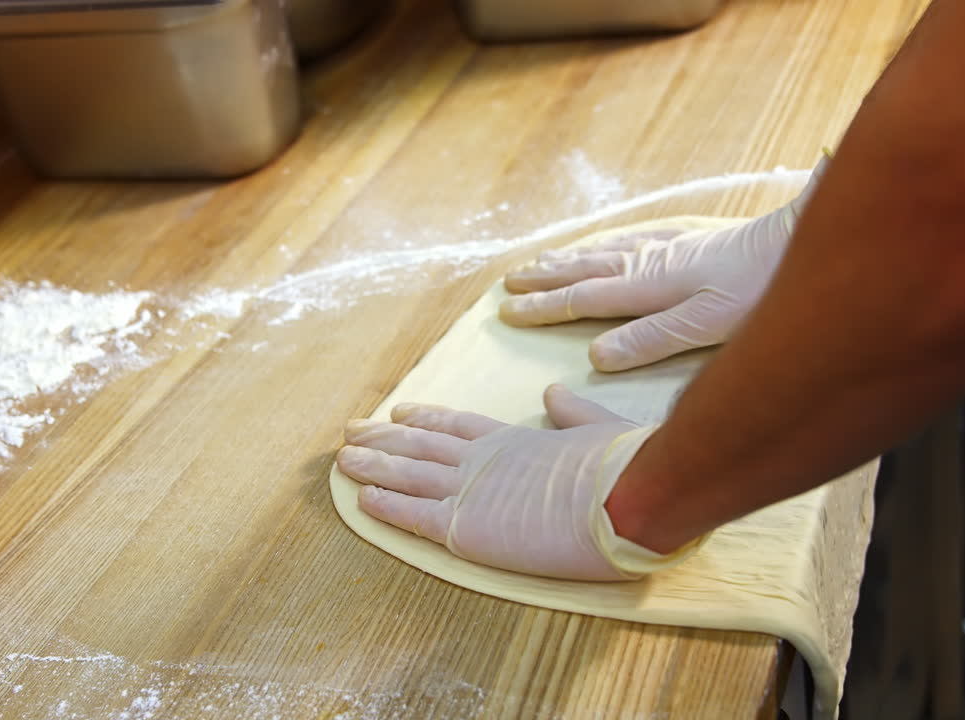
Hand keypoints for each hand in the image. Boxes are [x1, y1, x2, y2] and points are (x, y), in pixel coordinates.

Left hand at [337, 385, 702, 580]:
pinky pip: (414, 516)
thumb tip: (553, 393)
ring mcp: (470, 491)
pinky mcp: (465, 528)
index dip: (424, 420)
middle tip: (350, 432)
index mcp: (513, 440)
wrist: (623, 498)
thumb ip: (571, 411)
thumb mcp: (598, 425)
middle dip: (382, 439)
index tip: (399, 413)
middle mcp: (483, 460)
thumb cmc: (622, 467)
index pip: (456, 426)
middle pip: (419, 446)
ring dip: (372, 466)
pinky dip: (386, 507)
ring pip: (407, 476)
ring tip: (341, 460)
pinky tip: (361, 500)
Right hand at [501, 155, 830, 371]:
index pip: (583, 299)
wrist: (799, 240)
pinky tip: (607, 241)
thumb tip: (595, 356)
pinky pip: (634, 237)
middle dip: (545, 278)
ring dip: (569, 258)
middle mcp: (650, 262)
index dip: (544, 307)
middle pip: (585, 270)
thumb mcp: (705, 325)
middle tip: (509, 282)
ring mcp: (670, 246)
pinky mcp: (692, 239)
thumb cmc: (759, 291)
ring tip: (541, 260)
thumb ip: (650, 339)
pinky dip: (607, 241)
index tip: (508, 311)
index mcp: (648, 287)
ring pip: (605, 251)